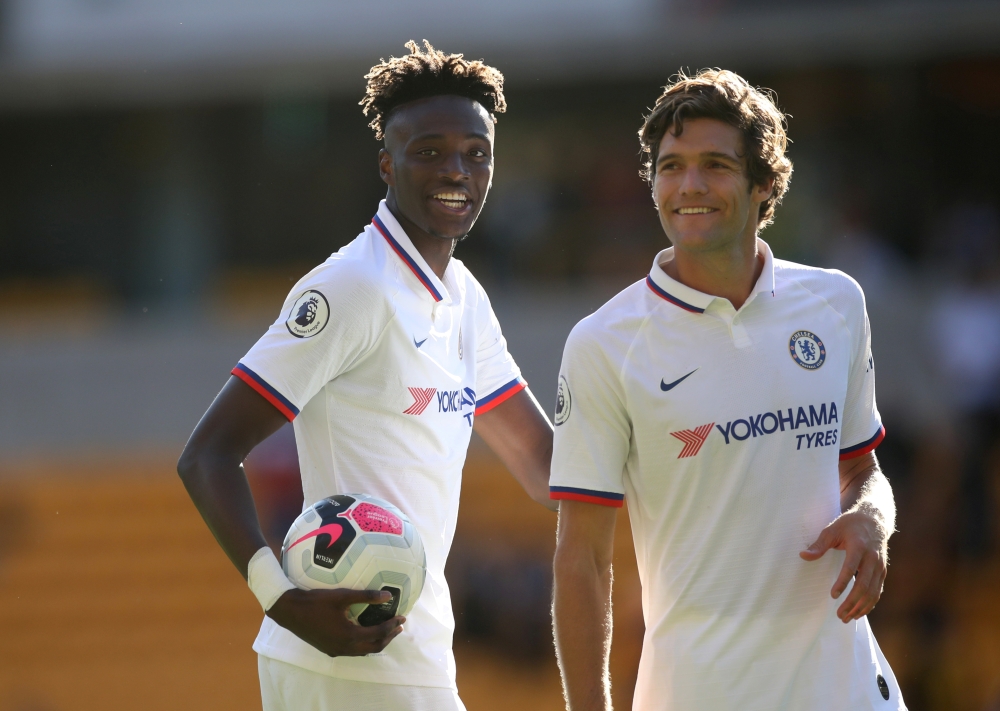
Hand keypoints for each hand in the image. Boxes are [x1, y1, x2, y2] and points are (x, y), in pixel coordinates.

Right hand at [266, 588, 404, 656]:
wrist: (290, 611)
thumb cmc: (316, 602)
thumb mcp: (342, 596)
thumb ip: (366, 596)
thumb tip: (388, 595)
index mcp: (349, 635)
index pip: (378, 633)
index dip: (392, 626)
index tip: (402, 617)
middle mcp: (344, 648)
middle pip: (373, 647)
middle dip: (388, 637)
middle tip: (399, 626)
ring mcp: (335, 651)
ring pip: (363, 651)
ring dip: (377, 642)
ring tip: (386, 630)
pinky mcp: (328, 649)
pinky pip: (352, 651)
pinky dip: (364, 644)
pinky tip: (365, 634)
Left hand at [799, 509, 887, 622]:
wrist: (874, 520)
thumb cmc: (849, 525)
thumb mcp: (832, 529)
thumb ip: (819, 544)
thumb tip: (803, 556)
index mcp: (859, 546)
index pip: (851, 567)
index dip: (842, 582)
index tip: (833, 595)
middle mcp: (872, 558)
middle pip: (864, 585)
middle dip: (852, 602)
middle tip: (839, 614)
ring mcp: (880, 566)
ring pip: (873, 592)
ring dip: (861, 607)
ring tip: (847, 618)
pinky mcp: (883, 572)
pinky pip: (878, 591)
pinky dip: (870, 603)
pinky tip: (859, 612)